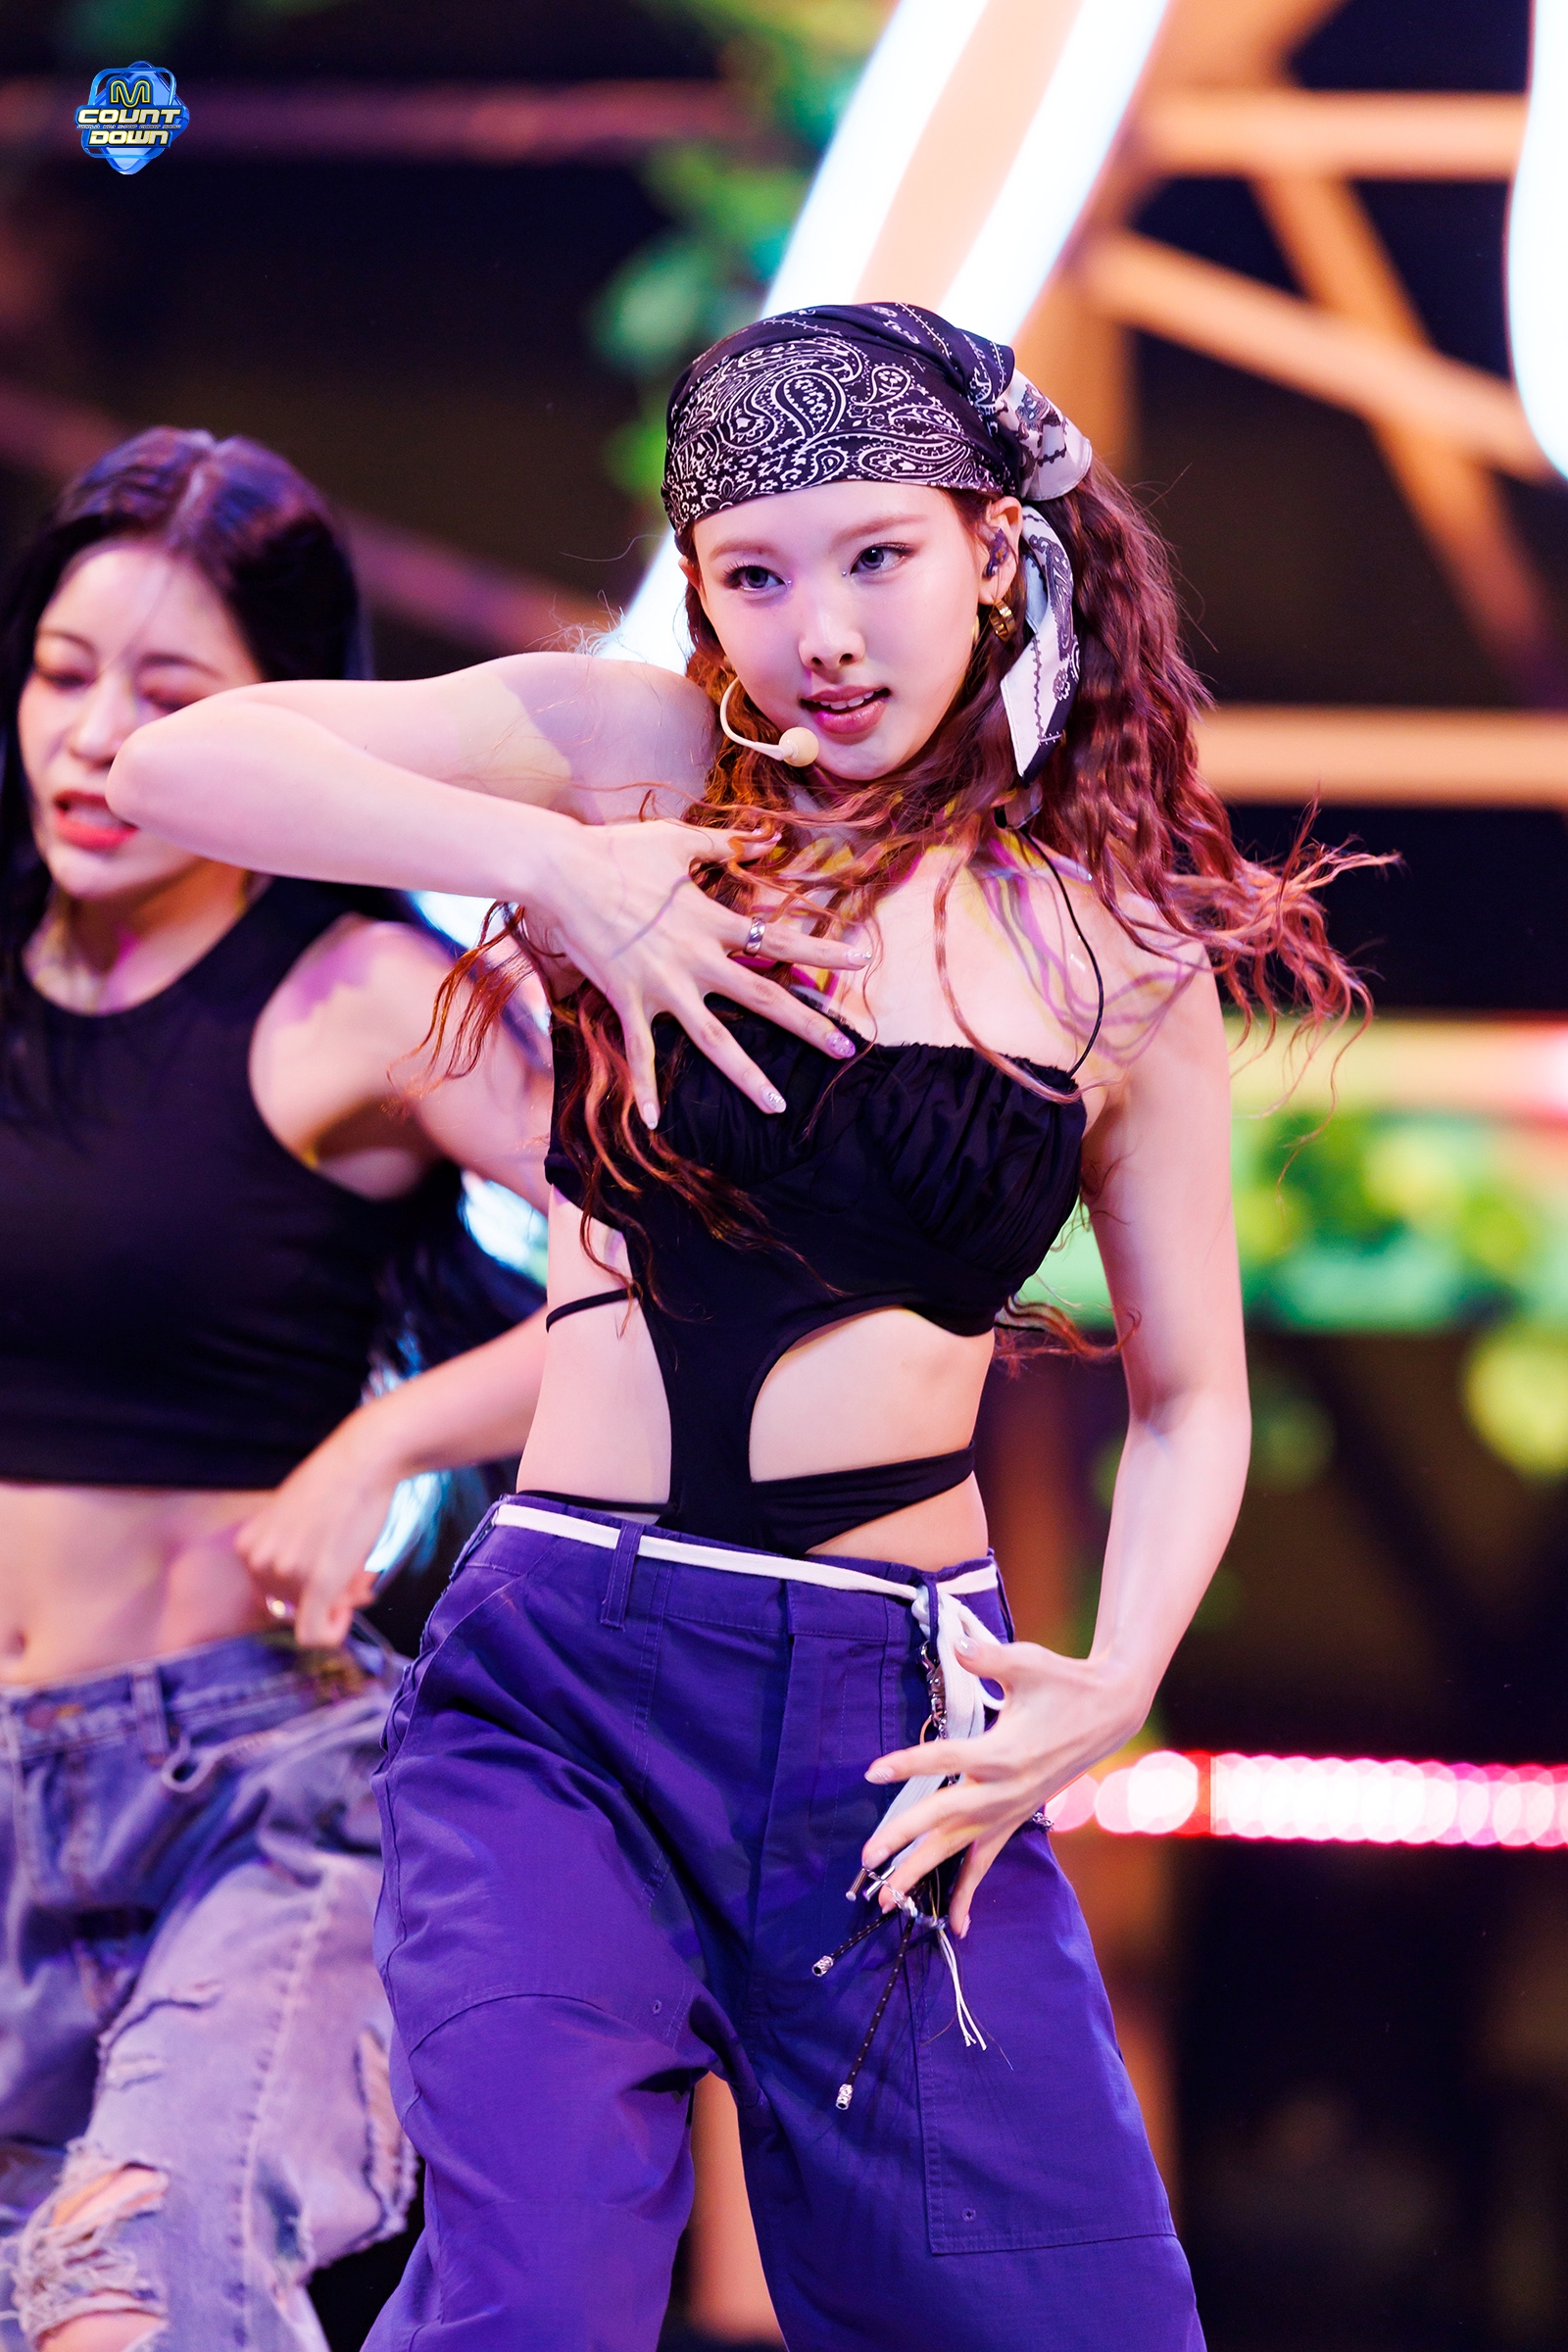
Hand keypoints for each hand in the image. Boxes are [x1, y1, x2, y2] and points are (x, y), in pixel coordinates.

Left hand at [235, 1417, 400, 1647]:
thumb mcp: (292, 1515)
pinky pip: (315, 1635)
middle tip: (356, 1573)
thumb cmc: (336, 1480)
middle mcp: (260, 1561)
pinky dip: (332, 1634)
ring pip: (312, 1614)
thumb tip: (312, 1593)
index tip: (330, 1570)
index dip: (302, 1586)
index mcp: (247, 1545)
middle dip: (324, 1594)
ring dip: (340, 1600)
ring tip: (363, 1571)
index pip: (270, 1590)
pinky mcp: (319, 1584)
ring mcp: (288, 1574)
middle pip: (291, 1605)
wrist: (363, 1460)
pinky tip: (347, 1613)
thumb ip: (288, 1551)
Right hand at [531, 816, 869, 1124]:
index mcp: (713, 921)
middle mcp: (696, 960)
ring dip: (748, 1076)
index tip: (864, 961)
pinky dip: (645, 1088)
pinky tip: (655, 1123)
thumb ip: (724, 844)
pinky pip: (639, 1051)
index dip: (825, 951)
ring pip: (714, 1040)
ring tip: (779, 1105)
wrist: (560, 871)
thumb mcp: (676, 841)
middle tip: (846, 1050)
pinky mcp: (627, 1000)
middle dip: (809, 1025)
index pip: (782, 938)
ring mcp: (663, 986)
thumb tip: (764, 838)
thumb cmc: (617, 851)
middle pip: (764, 997)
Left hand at [860, 1633, 1145, 1937]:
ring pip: (960, 1848)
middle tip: (866, 1859)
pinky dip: (969, 1891)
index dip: (909, 1763)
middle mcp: (1006, 1789)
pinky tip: (955, 1926)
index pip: (946, 1758)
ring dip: (924, 1872)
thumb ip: (988, 1658)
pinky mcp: (1017, 1817)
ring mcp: (1011, 1809)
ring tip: (887, 1899)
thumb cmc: (1064, 1682)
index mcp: (1004, 1751)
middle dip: (904, 1838)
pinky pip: (987, 1860)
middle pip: (946, 1818)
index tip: (872, 1771)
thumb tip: (958, 1645)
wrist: (1110, 1712)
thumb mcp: (1029, 1662)